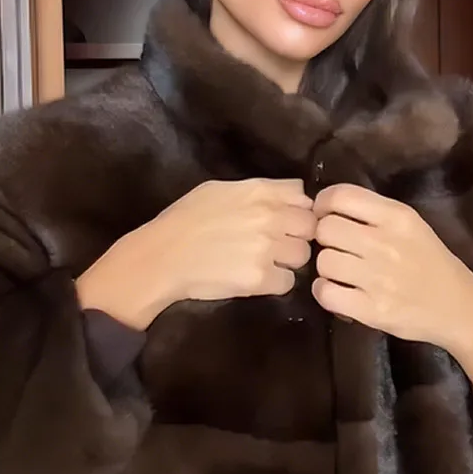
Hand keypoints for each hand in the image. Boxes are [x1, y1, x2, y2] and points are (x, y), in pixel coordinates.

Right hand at [76, 179, 315, 330]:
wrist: (161, 257)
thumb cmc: (184, 220)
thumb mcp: (219, 190)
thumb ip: (259, 190)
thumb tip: (293, 192)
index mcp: (259, 191)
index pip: (303, 196)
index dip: (298, 210)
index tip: (287, 221)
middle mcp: (269, 216)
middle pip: (310, 226)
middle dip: (298, 236)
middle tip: (278, 245)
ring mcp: (267, 248)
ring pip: (303, 256)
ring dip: (289, 261)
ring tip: (266, 263)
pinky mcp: (261, 278)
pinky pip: (288, 282)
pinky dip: (276, 283)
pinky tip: (257, 279)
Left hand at [312, 183, 472, 347]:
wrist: (459, 307)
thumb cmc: (430, 261)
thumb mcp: (411, 224)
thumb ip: (372, 212)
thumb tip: (325, 208)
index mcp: (397, 216)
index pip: (340, 196)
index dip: (322, 204)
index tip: (325, 216)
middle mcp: (386, 243)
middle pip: (325, 229)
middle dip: (325, 238)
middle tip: (337, 248)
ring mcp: (378, 278)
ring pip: (323, 261)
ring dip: (326, 268)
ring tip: (342, 273)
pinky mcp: (372, 310)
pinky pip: (325, 293)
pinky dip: (325, 292)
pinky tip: (339, 292)